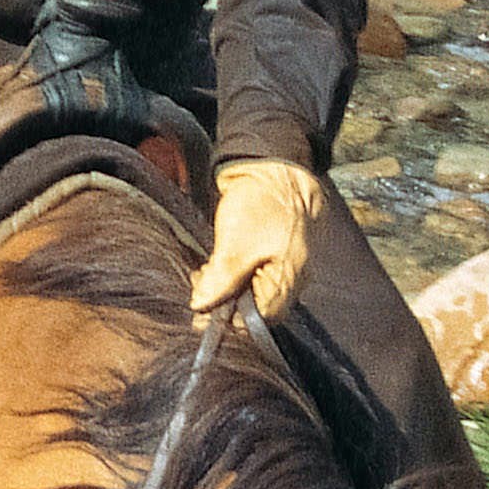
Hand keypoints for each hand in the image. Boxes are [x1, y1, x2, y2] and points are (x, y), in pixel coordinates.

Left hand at [190, 159, 323, 323]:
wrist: (277, 166)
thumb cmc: (264, 203)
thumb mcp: (236, 245)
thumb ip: (221, 281)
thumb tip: (202, 307)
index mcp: (286, 283)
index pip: (256, 322)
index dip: (227, 321)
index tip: (200, 312)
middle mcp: (289, 281)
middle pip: (252, 310)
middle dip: (222, 301)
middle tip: (200, 282)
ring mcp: (281, 267)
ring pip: (247, 292)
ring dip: (222, 286)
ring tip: (206, 269)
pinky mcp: (270, 254)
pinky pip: (249, 275)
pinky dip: (229, 272)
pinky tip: (215, 262)